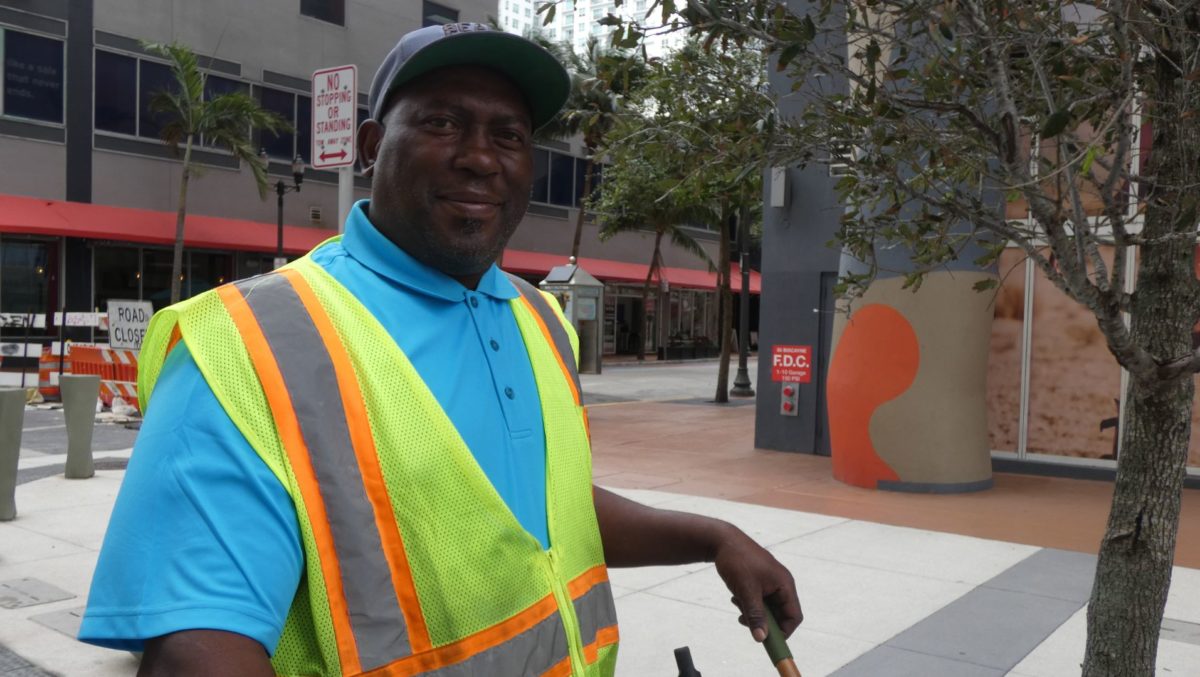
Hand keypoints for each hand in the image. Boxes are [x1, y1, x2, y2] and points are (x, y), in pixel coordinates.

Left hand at [712, 525, 801, 642]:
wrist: (722, 541)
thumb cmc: (737, 562)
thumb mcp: (746, 591)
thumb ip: (755, 615)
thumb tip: (761, 638)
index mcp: (784, 584)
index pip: (794, 616)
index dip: (784, 631)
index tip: (767, 640)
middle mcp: (780, 584)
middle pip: (780, 614)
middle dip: (763, 620)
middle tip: (745, 621)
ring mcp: (770, 582)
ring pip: (767, 608)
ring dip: (753, 612)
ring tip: (738, 603)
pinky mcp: (759, 581)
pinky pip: (759, 600)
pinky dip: (748, 603)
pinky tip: (735, 597)